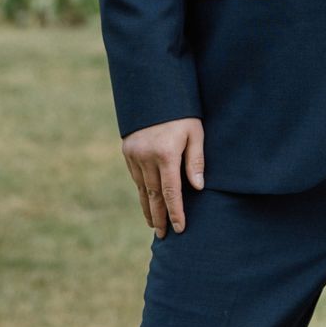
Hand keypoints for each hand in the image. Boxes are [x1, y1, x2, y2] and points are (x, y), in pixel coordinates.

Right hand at [122, 118, 204, 235]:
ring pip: (141, 188)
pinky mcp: (127, 151)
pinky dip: (141, 191)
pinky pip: (135, 177)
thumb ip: (195, 160)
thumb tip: (198, 187)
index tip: (180, 228)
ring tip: (153, 224)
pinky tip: (147, 201)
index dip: (176, 212)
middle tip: (163, 235)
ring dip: (148, 207)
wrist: (154, 91)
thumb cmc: (182, 112)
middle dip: (159, 217)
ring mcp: (134, 154)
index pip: (171, 192)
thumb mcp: (195, 132)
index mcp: (166, 154)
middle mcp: (146, 157)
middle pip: (153, 195)